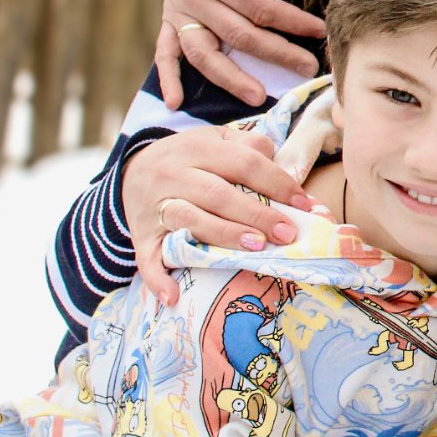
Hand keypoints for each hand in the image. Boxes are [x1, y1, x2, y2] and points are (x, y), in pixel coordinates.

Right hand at [123, 125, 315, 301]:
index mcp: (199, 148)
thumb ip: (250, 148)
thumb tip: (288, 174)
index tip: (304, 205)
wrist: (133, 170)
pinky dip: (157, 278)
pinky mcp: (141, 234)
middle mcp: (174, 174)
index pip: (244, 162)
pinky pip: (147, 257)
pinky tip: (172, 296)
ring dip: (223, 235)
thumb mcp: (216, 140)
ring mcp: (155, 206)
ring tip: (255, 248)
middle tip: (286, 233)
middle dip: (256, 214)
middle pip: (218, 194)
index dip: (277, 182)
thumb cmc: (190, 158)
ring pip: (189, 220)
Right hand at [158, 0, 327, 107]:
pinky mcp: (170, 14)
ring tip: (258, 97)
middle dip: (276, 54)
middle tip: (309, 69)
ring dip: (229, 78)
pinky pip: (165, 50)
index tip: (321, 31)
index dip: (293, 22)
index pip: (261, 8)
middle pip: (238, 35)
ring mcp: (178, 7)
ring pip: (203, 52)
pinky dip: (168, 77)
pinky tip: (176, 102)